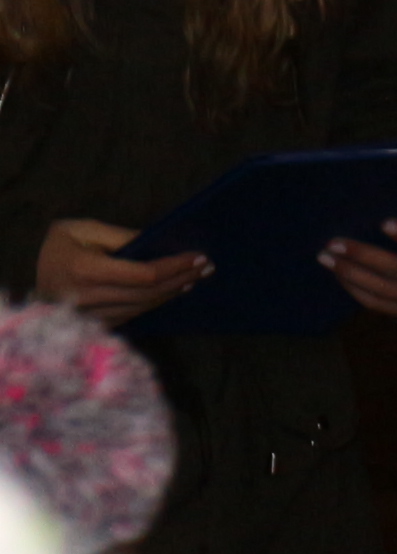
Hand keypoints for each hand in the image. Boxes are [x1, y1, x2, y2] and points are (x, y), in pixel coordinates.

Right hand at [35, 219, 202, 327]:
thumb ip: (120, 236)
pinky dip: (154, 303)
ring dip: (172, 293)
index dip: (174, 267)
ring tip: (196, 277)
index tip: (199, 256)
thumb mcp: (83, 229)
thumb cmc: (60, 245)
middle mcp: (86, 298)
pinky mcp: (91, 324)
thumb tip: (157, 242)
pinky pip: (130, 316)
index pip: (143, 275)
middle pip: (147, 293)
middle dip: (181, 278)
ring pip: (141, 307)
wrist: (31, 273)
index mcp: (84, 271)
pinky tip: (172, 292)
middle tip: (208, 266)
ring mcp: (87, 316)